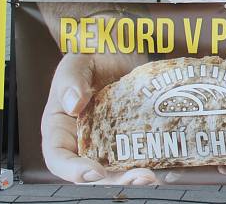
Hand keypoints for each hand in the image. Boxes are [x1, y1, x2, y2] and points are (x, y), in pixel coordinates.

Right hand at [41, 51, 153, 184]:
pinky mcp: (131, 134)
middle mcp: (82, 140)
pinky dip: (151, 161)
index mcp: (61, 127)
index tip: (94, 171)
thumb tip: (73, 104)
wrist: (121, 45)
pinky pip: (138, 153)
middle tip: (140, 176)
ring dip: (134, 176)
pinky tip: (167, 163)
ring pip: (117, 168)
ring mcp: (108, 140)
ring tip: (154, 176)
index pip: (58, 158)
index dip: (73, 171)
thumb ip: (71, 80)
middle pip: (92, 172)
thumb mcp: (78, 60)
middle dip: (114, 180)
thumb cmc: (92, 53)